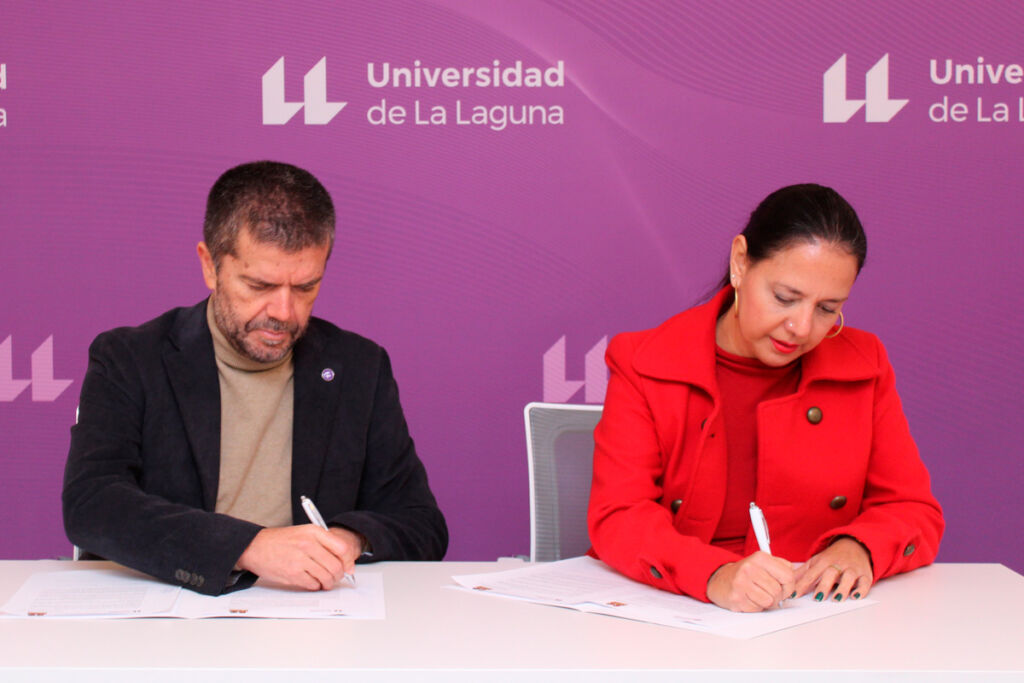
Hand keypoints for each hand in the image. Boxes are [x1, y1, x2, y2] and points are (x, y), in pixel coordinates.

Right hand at [236, 524, 359, 589]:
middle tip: (335, 577)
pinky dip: (316, 586)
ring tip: (324, 581)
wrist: (255, 547)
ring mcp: (300, 560)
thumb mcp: (304, 533)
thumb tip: (345, 563)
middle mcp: (308, 544)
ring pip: (326, 577)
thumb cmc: (281, 541)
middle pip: (336, 566)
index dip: (348, 561)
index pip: (342, 548)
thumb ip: (324, 544)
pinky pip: (313, 584)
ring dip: (328, 583)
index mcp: (313, 532)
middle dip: (338, 575)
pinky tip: (312, 582)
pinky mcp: (292, 574)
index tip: (348, 567)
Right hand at [706, 551, 795, 611]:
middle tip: (769, 592)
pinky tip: (749, 598)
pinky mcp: (736, 598)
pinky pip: (757, 608)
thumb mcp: (763, 563)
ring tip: (758, 595)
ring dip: (766, 602)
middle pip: (778, 591)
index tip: (785, 588)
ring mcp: (742, 583)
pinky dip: (756, 606)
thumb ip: (781, 567)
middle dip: (777, 596)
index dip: (790, 586)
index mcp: (760, 558)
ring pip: (769, 601)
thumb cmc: (745, 573)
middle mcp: (750, 568)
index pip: (788, 576)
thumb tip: (794, 580)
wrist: (720, 579)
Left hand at [794, 537, 872, 602]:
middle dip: (823, 586)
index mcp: (824, 561)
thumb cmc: (833, 557)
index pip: (811, 573)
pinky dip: (861, 590)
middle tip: (818, 598)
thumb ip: (803, 572)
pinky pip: (865, 582)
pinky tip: (855, 596)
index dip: (802, 585)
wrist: (856, 545)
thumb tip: (787, 581)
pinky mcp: (865, 574)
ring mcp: (852, 569)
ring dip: (842, 588)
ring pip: (848, 577)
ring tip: (837, 598)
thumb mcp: (816, 561)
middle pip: (830, 573)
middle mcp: (838, 564)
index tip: (795, 595)